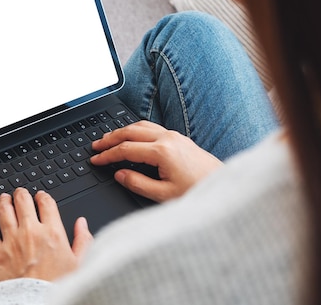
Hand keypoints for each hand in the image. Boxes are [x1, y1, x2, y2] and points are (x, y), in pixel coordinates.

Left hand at [0, 188, 93, 282]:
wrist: (37, 303)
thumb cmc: (57, 286)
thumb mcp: (79, 263)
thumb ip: (83, 240)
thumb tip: (82, 224)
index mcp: (52, 232)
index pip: (46, 203)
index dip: (42, 196)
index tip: (40, 196)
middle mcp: (31, 232)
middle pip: (22, 201)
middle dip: (21, 194)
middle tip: (19, 193)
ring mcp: (12, 241)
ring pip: (4, 211)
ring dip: (3, 201)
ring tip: (3, 198)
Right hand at [91, 120, 221, 201]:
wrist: (224, 187)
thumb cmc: (198, 192)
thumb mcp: (164, 195)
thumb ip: (138, 183)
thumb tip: (119, 174)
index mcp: (162, 152)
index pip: (125, 150)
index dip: (107, 155)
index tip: (95, 160)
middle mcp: (168, 138)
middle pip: (130, 131)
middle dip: (110, 138)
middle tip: (95, 145)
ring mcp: (175, 136)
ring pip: (141, 126)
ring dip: (122, 131)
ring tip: (108, 138)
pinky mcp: (180, 138)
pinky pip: (152, 127)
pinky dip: (136, 130)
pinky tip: (132, 136)